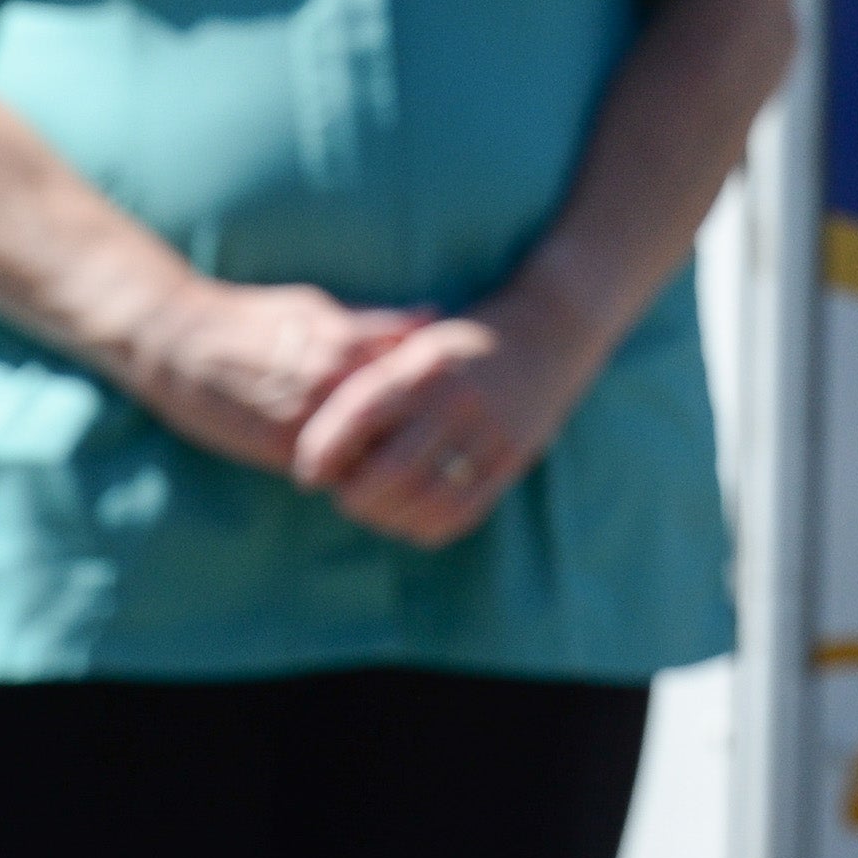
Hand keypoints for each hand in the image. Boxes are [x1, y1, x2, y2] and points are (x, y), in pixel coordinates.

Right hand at [113, 280, 427, 477]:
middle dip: (423, 425)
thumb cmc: (254, 319)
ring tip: (416, 453)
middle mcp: (327, 385)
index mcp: (342, 343)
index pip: (412, 372)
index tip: (457, 388)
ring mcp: (304, 421)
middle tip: (448, 430)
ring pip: (370, 448)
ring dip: (391, 451)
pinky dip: (355, 467)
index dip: (437, 385)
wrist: (179, 346)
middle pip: (399, 417)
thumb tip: (433, 315)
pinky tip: (372, 465)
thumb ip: (375, 321)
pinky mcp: (280, 449)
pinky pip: (333, 466)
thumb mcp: (317, 307)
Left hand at [292, 299, 606, 548]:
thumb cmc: (462, 344)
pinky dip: (427, 525)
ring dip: (387, 516)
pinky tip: (412, 518)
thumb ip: (371, 388)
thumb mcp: (413, 346)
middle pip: (388, 470)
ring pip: (423, 499)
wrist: (549, 332)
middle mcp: (457, 399)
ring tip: (375, 508)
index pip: (358, 418)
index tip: (308, 473)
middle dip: (354, 495)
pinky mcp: (512, 458)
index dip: (322, 453)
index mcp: (423, 366)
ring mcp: (490, 431)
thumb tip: (319, 451)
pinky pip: (461, 511)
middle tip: (345, 494)